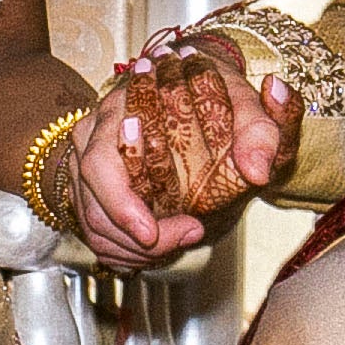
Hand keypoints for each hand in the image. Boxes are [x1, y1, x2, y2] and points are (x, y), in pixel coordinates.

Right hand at [69, 34, 294, 269]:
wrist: (193, 93)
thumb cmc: (214, 99)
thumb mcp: (245, 107)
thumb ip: (261, 131)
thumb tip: (257, 171)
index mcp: (120, 108)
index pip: (99, 163)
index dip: (121, 205)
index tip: (152, 233)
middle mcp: (92, 135)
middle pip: (93, 204)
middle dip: (132, 238)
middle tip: (184, 238)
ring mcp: (84, 162)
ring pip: (92, 224)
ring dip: (131, 249)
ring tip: (178, 243)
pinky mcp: (88, 186)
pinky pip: (94, 232)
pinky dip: (123, 251)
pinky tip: (156, 249)